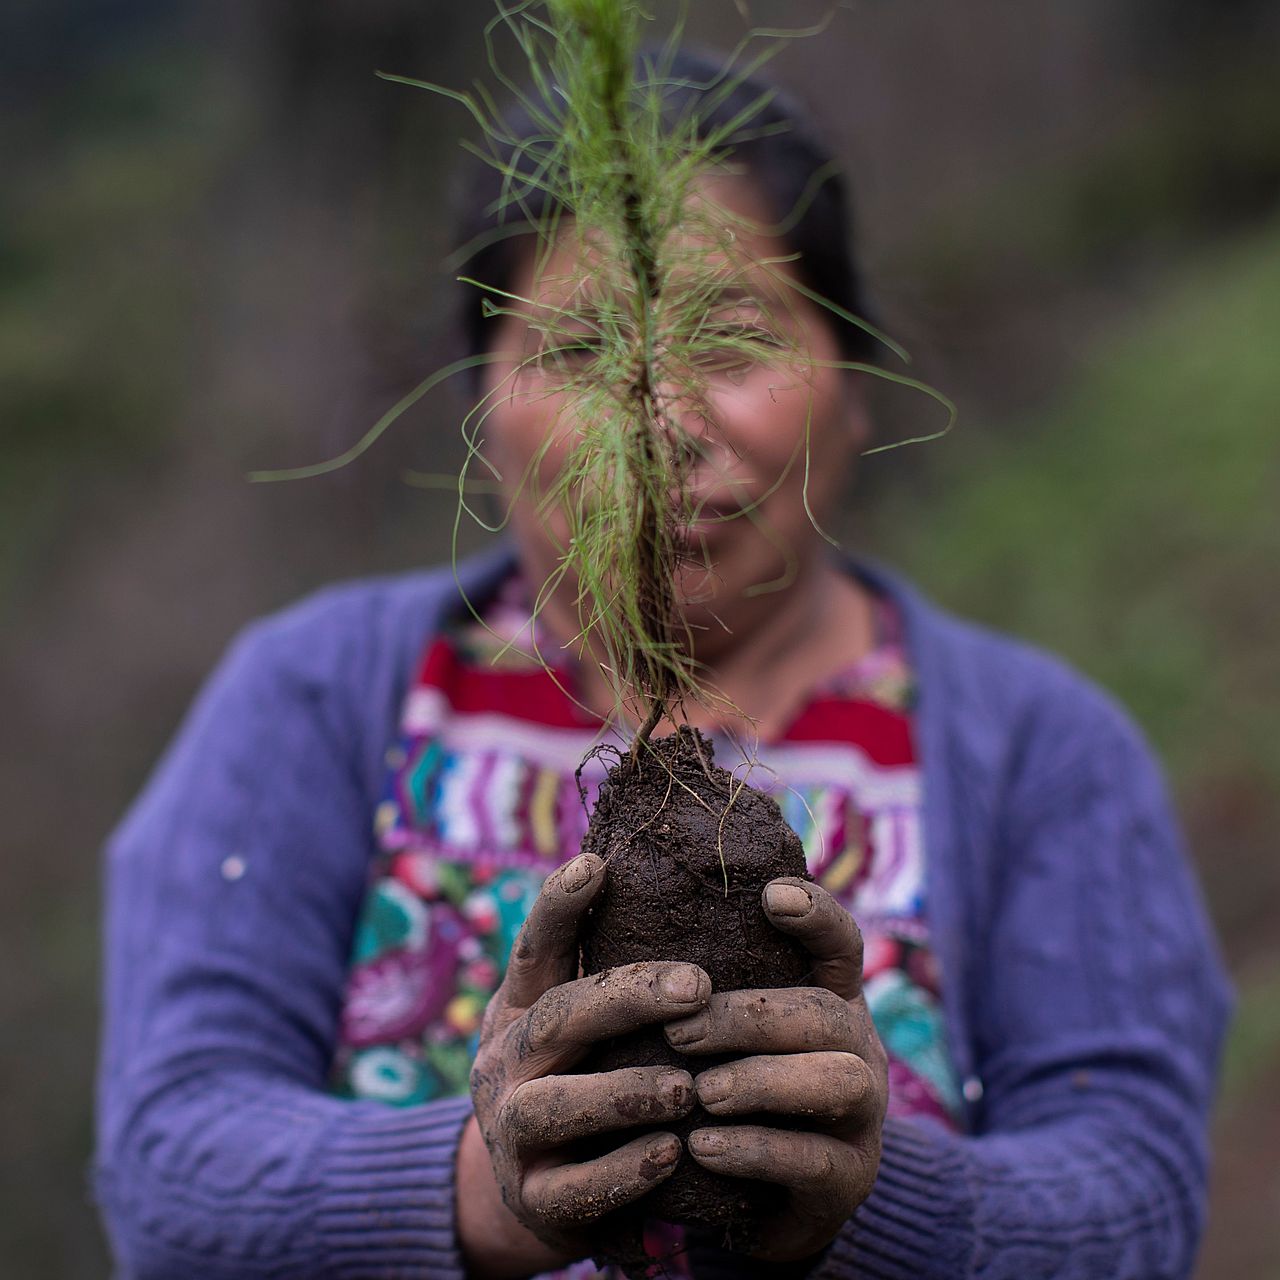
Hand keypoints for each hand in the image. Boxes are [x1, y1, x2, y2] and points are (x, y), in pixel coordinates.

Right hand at [459, 851, 711, 1277]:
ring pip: (557, 1105)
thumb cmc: (583, 1081)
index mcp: (521, 1009)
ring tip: (686, 1087)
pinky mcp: (533, 1198)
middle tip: (698, 986)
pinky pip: (575, 1187)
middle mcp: (506, 1062)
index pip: (536, 949)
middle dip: (627, 998)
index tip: (595, 865)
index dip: (559, 906)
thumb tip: (681, 889)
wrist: (543, 1194)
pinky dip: (623, 1171)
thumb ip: (615, 976)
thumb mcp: (581, 1026)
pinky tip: (670, 1154)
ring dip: (625, 1091)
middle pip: (557, 1017)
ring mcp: (511, 1132)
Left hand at [664, 877, 887, 1261]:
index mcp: (831, 1000)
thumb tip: (612, 892)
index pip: (840, 944)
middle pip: (827, 1012)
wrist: (764, 1203)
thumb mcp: (726, 1036)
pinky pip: (814, 1160)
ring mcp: (863, 1117)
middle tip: (681, 1031)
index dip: (816, 914)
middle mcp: (859, 1049)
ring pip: (839, 1081)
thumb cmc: (730, 1093)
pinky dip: (755, 1149)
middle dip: (750, 1017)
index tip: (770, 894)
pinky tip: (702, 1148)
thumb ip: (703, 987)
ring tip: (703, 1092)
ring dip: (763, 1081)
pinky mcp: (848, 1181)